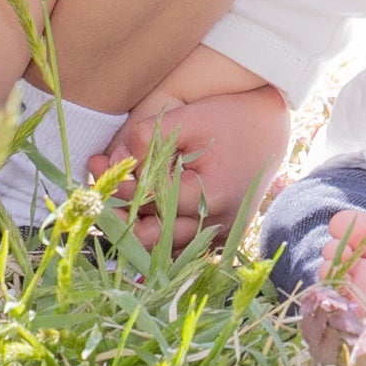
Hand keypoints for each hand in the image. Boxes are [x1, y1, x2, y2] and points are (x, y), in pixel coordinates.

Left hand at [99, 82, 291, 244]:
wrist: (270, 129)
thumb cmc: (231, 117)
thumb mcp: (191, 117)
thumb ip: (150, 135)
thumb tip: (115, 160)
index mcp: (212, 194)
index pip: (151, 200)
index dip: (120, 184)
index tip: (96, 164)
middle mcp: (216, 223)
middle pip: (152, 235)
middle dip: (119, 214)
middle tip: (95, 194)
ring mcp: (219, 234)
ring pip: (162, 248)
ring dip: (134, 227)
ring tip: (109, 202)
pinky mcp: (218, 237)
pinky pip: (179, 248)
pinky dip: (156, 236)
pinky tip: (138, 214)